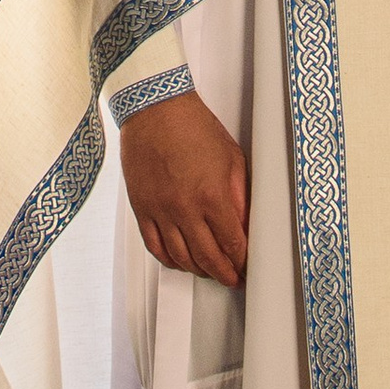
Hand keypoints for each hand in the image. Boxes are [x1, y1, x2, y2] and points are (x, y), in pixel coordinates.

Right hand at [120, 95, 247, 286]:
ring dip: (198, 271)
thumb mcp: (231, 158)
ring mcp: (161, 211)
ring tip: (209, 272)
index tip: (247, 267)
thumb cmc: (193, 126)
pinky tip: (180, 261)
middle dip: (224, 274)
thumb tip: (247, 224)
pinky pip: (155, 247)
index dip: (242, 262)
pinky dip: (169, 260)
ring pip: (181, 258)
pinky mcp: (142, 208)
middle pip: (208, 258)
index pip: (233, 244)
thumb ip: (240, 195)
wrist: (155, 109)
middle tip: (232, 279)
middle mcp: (185, 208)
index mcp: (212, 195)